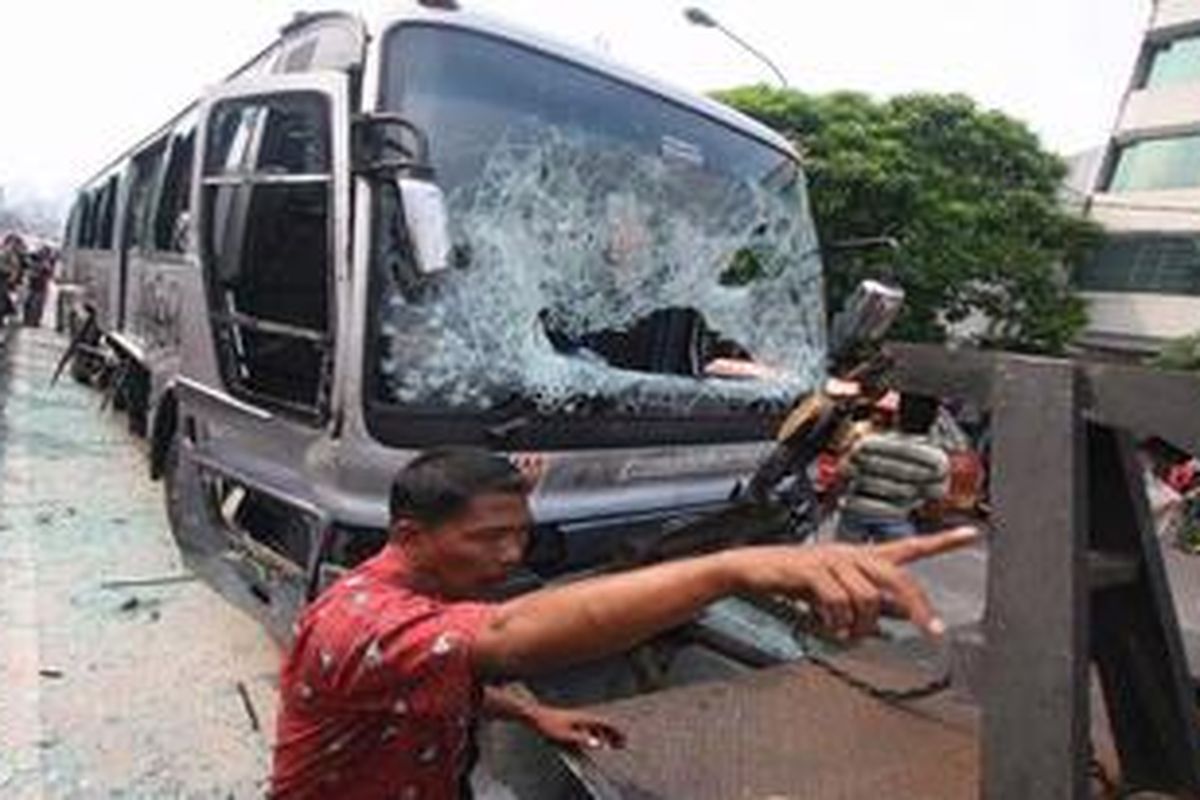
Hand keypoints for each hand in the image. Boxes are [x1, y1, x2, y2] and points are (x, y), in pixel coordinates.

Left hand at [527, 705, 625, 750]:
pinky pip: (589, 728)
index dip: (616, 732)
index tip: (624, 739)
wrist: (536, 715)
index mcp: (584, 718)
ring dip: (606, 735)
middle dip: (614, 734)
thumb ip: (582, 740)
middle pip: (603, 725)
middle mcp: (583, 717)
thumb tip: (598, 745)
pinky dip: (596, 735)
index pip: (605, 724)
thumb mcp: (565, 736)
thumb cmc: (548, 725)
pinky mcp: (572, 722)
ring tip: (612, 745)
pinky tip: (594, 742)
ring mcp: (578, 719)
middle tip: (622, 744)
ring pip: (597, 727)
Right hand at [731, 525, 977, 640]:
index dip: (941, 540)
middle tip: (930, 631)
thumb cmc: (795, 580)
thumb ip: (870, 603)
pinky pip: (838, 600)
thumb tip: (899, 617)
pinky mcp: (812, 569)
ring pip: (868, 596)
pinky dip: (837, 620)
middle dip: (917, 606)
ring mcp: (833, 559)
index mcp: (863, 557)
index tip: (971, 534)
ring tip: (846, 633)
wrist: (752, 569)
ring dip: (860, 624)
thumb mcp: (839, 593)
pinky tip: (829, 627)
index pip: (910, 546)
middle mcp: (853, 554)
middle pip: (898, 576)